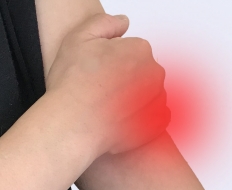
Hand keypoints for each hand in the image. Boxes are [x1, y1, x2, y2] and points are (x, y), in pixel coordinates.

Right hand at [46, 13, 169, 156]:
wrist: (73, 125)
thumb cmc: (73, 85)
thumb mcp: (79, 38)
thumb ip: (105, 23)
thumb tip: (123, 23)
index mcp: (140, 50)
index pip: (133, 51)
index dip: (114, 61)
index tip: (100, 73)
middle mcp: (154, 73)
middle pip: (142, 73)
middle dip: (127, 80)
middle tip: (102, 91)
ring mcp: (157, 100)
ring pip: (148, 96)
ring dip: (134, 100)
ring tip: (109, 108)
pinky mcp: (155, 125)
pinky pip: (153, 119)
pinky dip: (140, 120)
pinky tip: (120, 121)